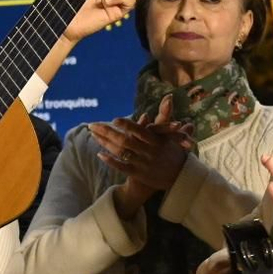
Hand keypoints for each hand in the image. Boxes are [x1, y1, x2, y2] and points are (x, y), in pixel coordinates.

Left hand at [93, 96, 193, 216]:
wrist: (180, 177)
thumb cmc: (174, 151)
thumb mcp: (172, 133)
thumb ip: (166, 115)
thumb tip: (169, 96)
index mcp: (156, 141)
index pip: (140, 131)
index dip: (127, 125)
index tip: (114, 119)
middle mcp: (148, 152)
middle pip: (124, 141)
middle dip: (107, 132)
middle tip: (92, 125)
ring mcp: (142, 164)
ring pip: (120, 153)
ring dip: (105, 144)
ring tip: (93, 135)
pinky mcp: (138, 174)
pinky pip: (121, 167)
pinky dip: (111, 161)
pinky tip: (99, 154)